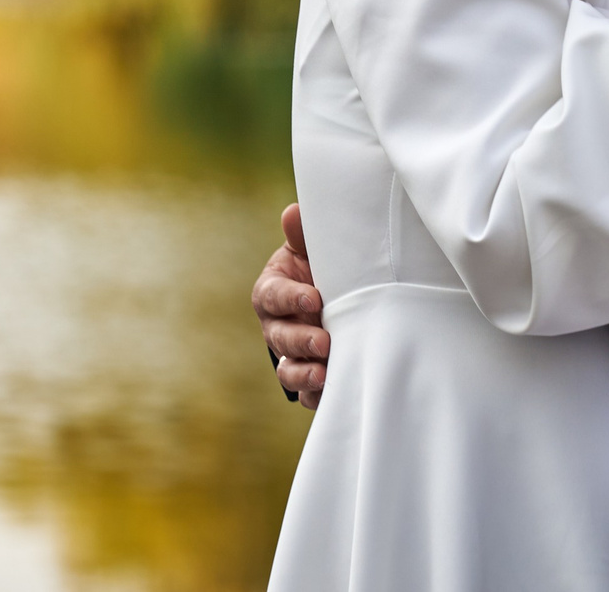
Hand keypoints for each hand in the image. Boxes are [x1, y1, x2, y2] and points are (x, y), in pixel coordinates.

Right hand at [254, 203, 326, 408]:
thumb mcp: (311, 251)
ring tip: (325, 374)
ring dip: (304, 374)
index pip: (272, 296)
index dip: (290, 298)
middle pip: (279, 338)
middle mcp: (276, 327)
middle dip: (300, 341)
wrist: (336, 301)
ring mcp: (290, 356)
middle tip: (324, 341)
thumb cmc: (320, 271)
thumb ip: (302, 236)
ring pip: (288, 372)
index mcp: (272, 292)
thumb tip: (293, 212)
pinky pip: (306, 395)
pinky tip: (334, 391)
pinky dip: (316, 396)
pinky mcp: (308, 379)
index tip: (314, 298)